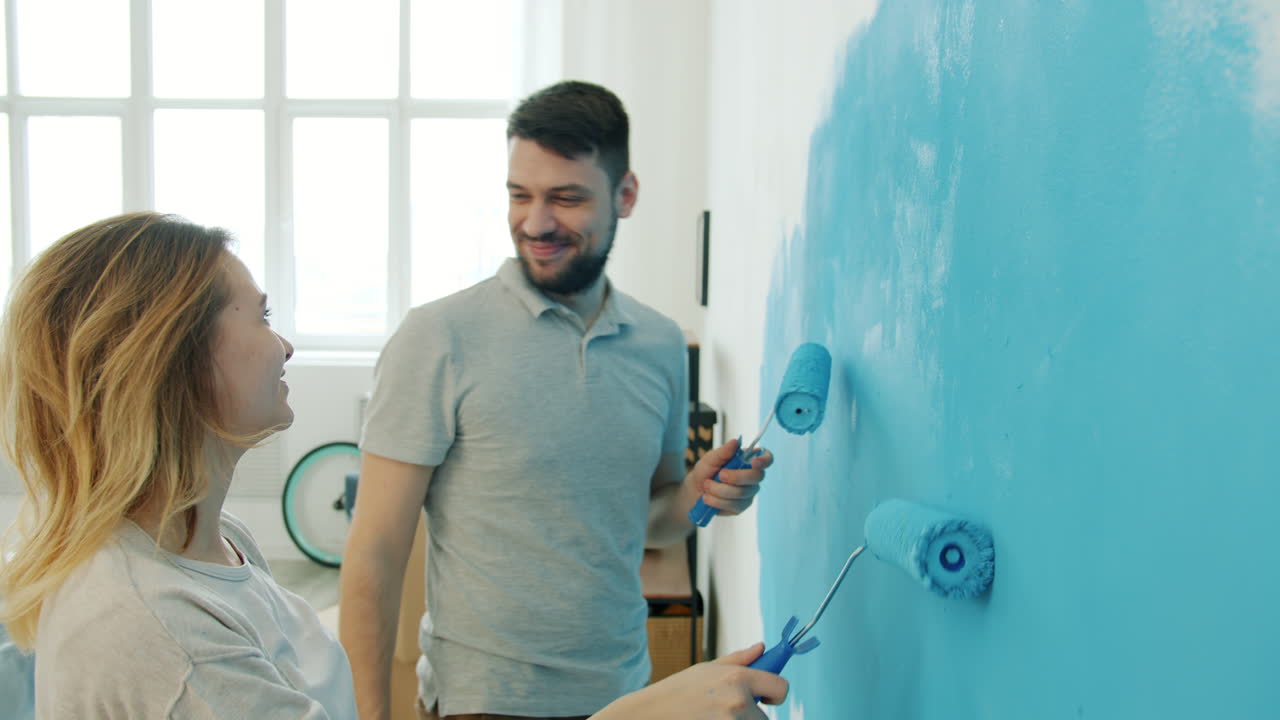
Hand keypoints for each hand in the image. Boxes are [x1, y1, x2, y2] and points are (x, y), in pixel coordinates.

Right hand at [591, 644, 787, 718]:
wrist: (650, 715)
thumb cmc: (677, 692)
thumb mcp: (706, 670)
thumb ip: (738, 660)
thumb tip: (762, 647)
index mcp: (737, 678)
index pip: (780, 687)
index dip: (776, 693)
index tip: (767, 698)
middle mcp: (738, 702)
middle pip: (766, 718)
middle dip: (752, 716)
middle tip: (725, 712)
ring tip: (713, 717)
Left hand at [689, 437, 773, 515]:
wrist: (694, 491)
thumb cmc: (705, 471)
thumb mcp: (710, 459)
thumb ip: (723, 452)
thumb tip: (735, 442)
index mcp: (748, 460)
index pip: (767, 458)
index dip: (765, 460)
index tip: (755, 462)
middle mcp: (752, 477)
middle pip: (757, 477)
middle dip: (736, 476)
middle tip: (719, 475)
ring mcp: (748, 493)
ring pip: (742, 492)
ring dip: (720, 489)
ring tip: (707, 486)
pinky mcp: (740, 506)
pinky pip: (734, 504)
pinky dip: (717, 500)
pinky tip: (708, 497)